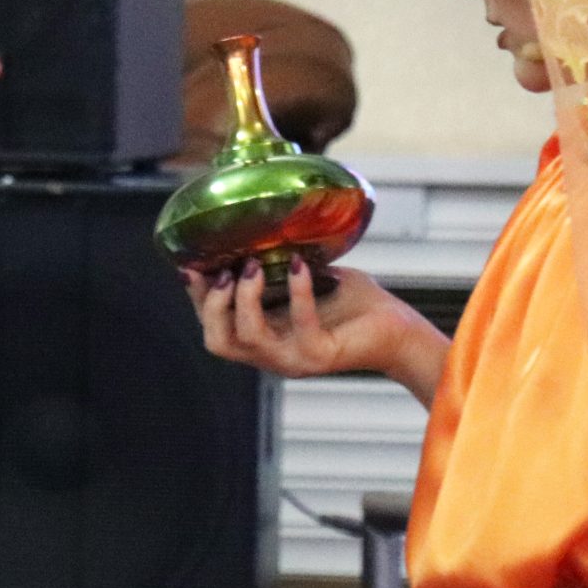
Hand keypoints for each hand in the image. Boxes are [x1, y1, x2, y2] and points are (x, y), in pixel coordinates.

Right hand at [183, 259, 446, 400]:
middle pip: (217, 341)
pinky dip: (297, 292)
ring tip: (255, 265)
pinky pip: (299, 326)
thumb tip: (255, 226)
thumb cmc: (354, 304)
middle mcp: (271, 355)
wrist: (398, 329)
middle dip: (211, 304)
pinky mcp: (320, 358)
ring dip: (243, 299)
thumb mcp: (307, 277)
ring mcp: (293, 361)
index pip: (214, 326)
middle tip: (227, 270)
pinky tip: (302, 265)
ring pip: (244, 338)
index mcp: (262, 338)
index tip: (190, 265)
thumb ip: (279, 263)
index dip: (196, 298)